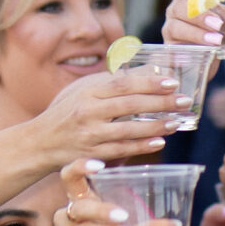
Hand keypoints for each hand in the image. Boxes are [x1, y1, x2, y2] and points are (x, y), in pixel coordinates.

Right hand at [32, 70, 190, 165]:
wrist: (39, 142)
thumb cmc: (68, 111)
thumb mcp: (85, 89)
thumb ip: (114, 82)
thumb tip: (151, 71)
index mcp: (88, 91)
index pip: (123, 84)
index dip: (150, 82)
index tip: (173, 82)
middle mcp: (88, 111)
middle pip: (130, 105)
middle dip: (161, 103)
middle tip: (185, 101)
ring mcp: (89, 134)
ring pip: (128, 130)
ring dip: (156, 126)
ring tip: (177, 122)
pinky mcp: (91, 154)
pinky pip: (121, 150)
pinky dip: (142, 146)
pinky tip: (160, 141)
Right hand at [159, 0, 224, 53]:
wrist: (210, 59)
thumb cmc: (220, 32)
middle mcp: (174, 11)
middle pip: (181, 7)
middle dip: (201, 15)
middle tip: (219, 24)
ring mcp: (170, 30)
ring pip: (176, 28)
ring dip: (198, 33)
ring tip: (217, 40)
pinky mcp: (170, 50)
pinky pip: (173, 50)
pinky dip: (187, 52)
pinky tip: (202, 53)